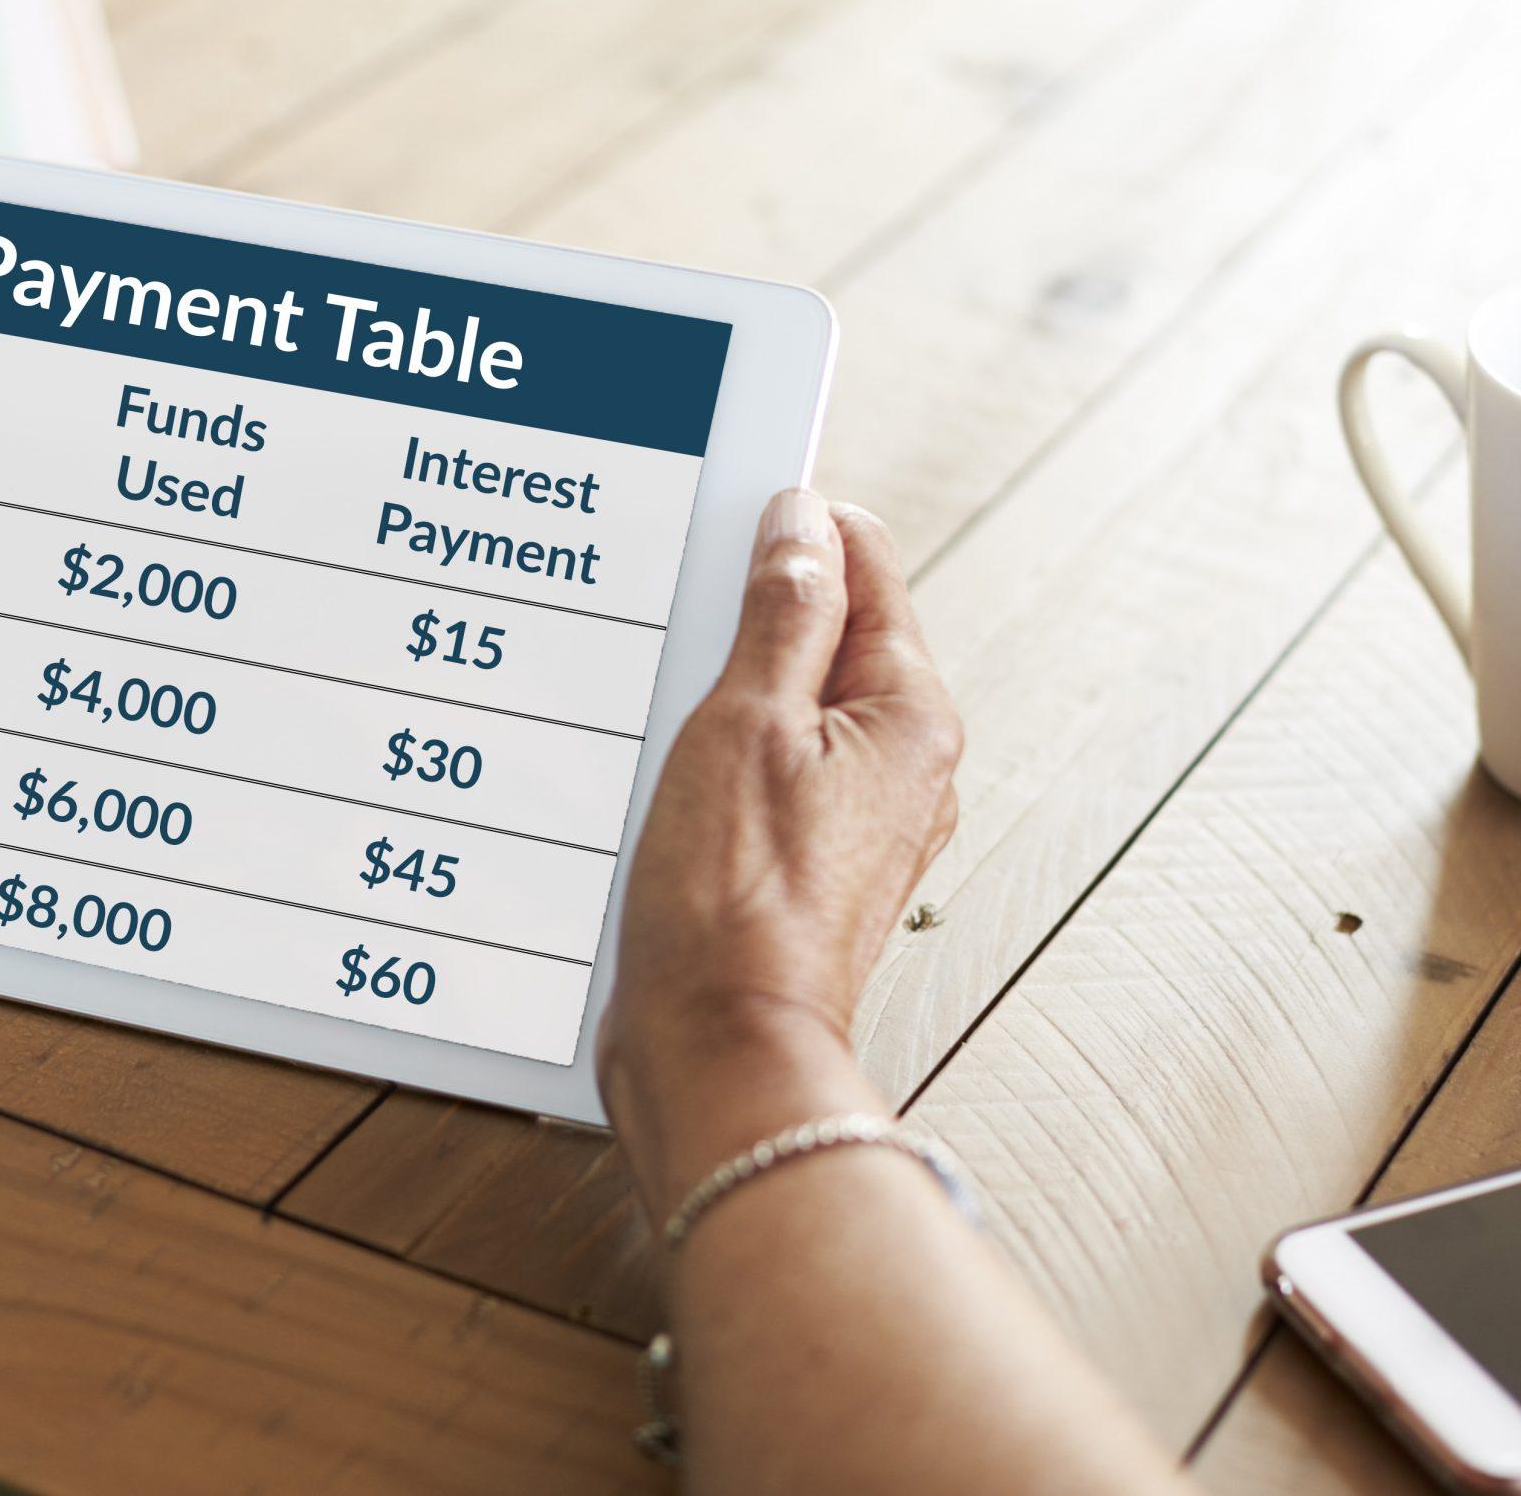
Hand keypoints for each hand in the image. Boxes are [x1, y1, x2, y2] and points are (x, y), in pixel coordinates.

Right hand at [597, 490, 960, 1126]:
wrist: (715, 1049)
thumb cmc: (734, 907)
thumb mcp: (746, 721)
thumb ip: (781, 610)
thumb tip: (800, 524)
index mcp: (910, 714)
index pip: (861, 563)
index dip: (783, 537)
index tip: (714, 541)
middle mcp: (902, 766)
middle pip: (820, 635)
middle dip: (740, 625)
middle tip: (677, 648)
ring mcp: (855, 819)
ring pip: (783, 707)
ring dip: (717, 699)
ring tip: (665, 729)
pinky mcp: (804, 863)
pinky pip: (761, 772)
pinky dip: (710, 760)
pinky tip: (662, 785)